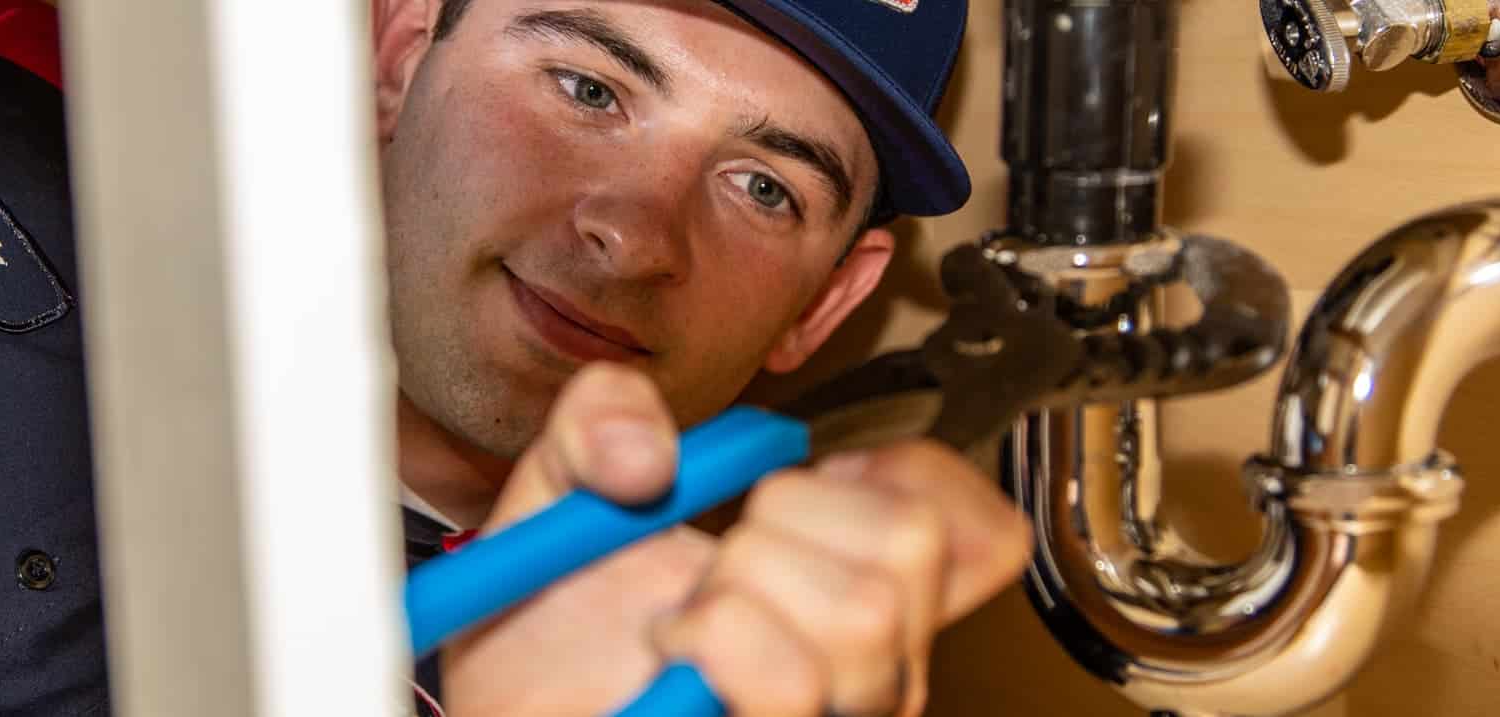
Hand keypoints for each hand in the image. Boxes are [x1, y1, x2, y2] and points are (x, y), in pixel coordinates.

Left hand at [438, 364, 1030, 715]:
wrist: (514, 709)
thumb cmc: (553, 628)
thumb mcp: (566, 485)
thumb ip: (602, 416)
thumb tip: (648, 454)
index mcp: (850, 587)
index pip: (985, 531)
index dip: (918, 476)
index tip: (813, 477)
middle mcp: (870, 665)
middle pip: (918, 547)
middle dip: (791, 519)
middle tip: (719, 558)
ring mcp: (832, 712)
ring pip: (868, 614)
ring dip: (743, 588)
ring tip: (684, 618)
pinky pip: (793, 682)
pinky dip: (722, 641)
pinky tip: (676, 653)